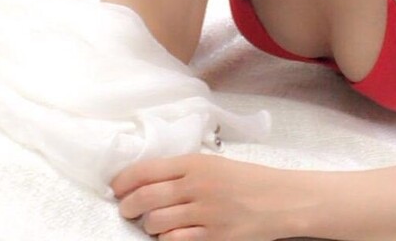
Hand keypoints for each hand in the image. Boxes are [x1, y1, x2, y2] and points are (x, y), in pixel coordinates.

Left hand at [111, 154, 293, 240]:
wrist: (279, 199)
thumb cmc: (245, 180)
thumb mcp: (213, 165)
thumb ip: (182, 171)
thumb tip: (145, 180)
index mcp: (195, 163)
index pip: (146, 170)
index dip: (124, 181)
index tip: (116, 188)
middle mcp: (196, 186)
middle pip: (144, 198)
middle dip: (127, 206)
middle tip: (126, 209)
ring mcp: (204, 213)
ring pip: (156, 223)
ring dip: (149, 225)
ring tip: (154, 223)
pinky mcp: (213, 237)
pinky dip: (167, 240)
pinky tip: (171, 235)